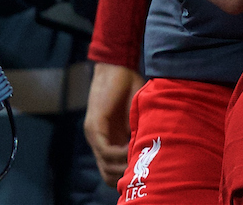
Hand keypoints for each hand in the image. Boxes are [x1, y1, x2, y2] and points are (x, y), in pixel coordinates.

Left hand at [84, 63, 143, 186]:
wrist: (118, 65)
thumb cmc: (130, 85)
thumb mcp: (138, 114)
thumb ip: (139, 130)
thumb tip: (148, 151)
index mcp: (110, 138)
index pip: (112, 169)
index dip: (126, 175)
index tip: (144, 172)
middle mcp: (99, 140)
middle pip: (107, 173)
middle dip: (124, 177)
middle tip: (141, 173)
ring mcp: (94, 134)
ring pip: (105, 165)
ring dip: (122, 167)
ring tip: (138, 163)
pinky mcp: (94, 125)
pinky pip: (105, 149)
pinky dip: (119, 154)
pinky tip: (132, 150)